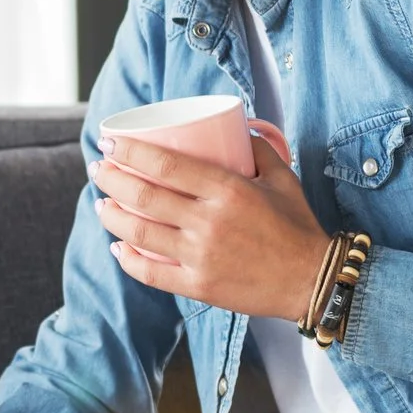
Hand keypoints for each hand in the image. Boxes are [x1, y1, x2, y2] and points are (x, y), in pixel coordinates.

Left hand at [94, 130, 331, 318]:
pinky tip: (118, 248)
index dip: (130, 152)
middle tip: (99, 169)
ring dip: (112, 217)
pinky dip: (128, 261)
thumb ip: (259, 149)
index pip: (165, 165)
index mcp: (228, 190)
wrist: (313, 281)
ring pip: (139, 234)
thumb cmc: (298, 226)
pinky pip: (151, 274)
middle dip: (111, 180)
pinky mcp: (199, 286)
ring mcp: (201, 257)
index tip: (109, 142)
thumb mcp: (283, 178)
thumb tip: (238, 127)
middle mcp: (209, 222)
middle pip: (144, 197)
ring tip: (101, 205)